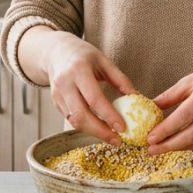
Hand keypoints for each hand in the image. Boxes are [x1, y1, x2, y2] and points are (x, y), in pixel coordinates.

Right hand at [37, 30, 136, 145]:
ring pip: (74, 121)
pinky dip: (86, 126)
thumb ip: (119, 78)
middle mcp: (65, 84)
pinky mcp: (55, 103)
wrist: (56, 52)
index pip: (94, 98)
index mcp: (79, 70)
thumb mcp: (103, 60)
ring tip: (110, 137)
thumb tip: (136, 96)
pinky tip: (98, 128)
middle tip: (117, 140)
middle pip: (80, 115)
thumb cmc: (82, 55)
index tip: (122, 127)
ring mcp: (57, 95)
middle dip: (100, 131)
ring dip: (93, 132)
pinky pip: (71, 119)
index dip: (108, 115)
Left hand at [147, 61, 192, 154]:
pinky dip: (188, 145)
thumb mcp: (191, 79)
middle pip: (192, 134)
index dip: (167, 129)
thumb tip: (149, 107)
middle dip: (169, 145)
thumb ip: (171, 95)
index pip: (185, 115)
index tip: (150, 136)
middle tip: (151, 148)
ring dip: (177, 147)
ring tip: (158, 148)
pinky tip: (174, 144)